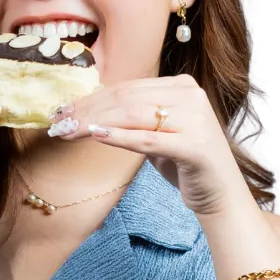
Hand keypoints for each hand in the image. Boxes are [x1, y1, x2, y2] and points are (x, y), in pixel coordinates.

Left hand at [47, 74, 240, 218]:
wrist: (221, 194)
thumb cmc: (184, 164)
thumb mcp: (158, 134)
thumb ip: (134, 118)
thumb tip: (89, 112)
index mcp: (182, 86)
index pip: (127, 88)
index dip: (91, 98)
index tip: (63, 110)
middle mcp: (191, 96)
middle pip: (127, 99)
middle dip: (87, 110)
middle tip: (58, 122)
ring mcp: (195, 119)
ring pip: (134, 115)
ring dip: (96, 123)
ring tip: (68, 131)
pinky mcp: (194, 146)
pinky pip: (148, 140)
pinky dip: (120, 138)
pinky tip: (96, 136)